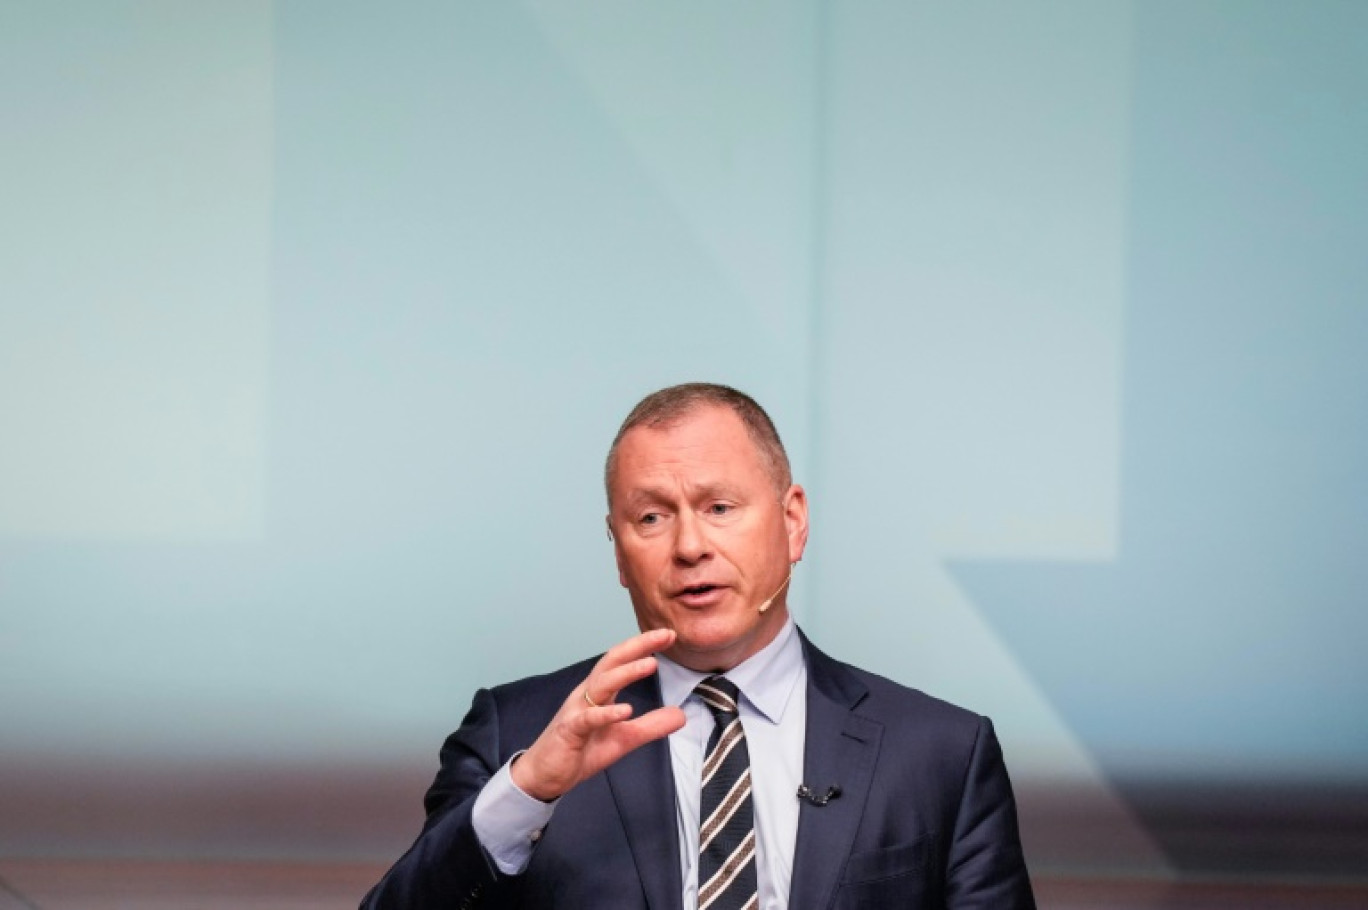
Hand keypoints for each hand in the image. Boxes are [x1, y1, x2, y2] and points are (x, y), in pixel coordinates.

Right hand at [510, 628, 685, 801]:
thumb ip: (651, 725)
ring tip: (650, 664)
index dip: (644, 646)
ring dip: (626, 673)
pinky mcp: (569, 731)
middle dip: (637, 646)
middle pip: (611, 662)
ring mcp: (576, 711)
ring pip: (601, 684)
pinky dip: (606, 713)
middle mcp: (586, 694)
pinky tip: (625, 710)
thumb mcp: (624, 738)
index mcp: (599, 692)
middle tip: (663, 635)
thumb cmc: (580, 750)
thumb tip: (681, 715)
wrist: (545, 775)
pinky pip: (588, 719)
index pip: (622, 662)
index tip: (669, 635)